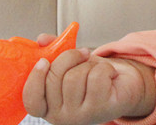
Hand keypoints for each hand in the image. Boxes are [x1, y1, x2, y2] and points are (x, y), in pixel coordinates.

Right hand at [23, 43, 155, 124]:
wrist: (124, 85)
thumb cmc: (94, 76)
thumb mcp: (73, 63)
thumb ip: (55, 51)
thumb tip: (42, 39)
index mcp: (48, 106)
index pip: (31, 99)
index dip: (35, 78)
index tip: (43, 60)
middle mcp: (60, 116)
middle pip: (54, 78)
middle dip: (70, 57)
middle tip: (83, 53)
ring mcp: (79, 116)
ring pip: (75, 76)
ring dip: (90, 64)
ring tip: (96, 69)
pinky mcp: (99, 109)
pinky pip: (96, 77)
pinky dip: (105, 68)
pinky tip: (109, 76)